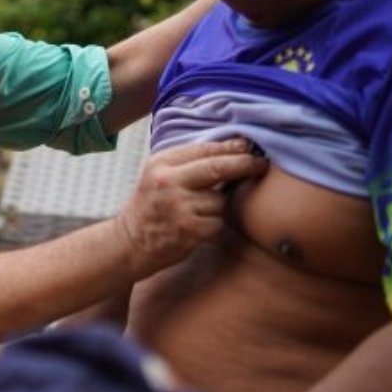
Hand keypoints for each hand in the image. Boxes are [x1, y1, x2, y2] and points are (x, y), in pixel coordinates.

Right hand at [115, 138, 266, 275]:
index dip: (230, 147)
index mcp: (161, 163)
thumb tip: (232, 147)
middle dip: (244, 165)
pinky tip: (200, 229)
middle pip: (217, 168)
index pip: (203, 149)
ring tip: (200, 213)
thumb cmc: (151, 207)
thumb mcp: (158, 175)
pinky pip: (219, 223)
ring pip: (220, 200)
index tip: (248, 147)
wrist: (129, 243)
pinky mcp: (188, 230)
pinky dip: (215, 227)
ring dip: (219, 207)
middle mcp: (168, 182)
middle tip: (261, 165)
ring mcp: (178, 206)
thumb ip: (187, 162)